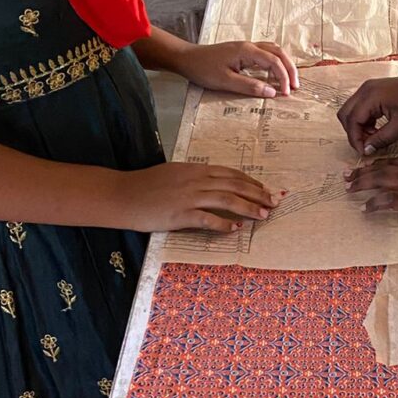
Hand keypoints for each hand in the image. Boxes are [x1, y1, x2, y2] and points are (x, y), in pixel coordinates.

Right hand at [118, 162, 276, 233]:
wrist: (123, 195)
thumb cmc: (146, 186)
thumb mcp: (174, 174)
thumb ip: (194, 177)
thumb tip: (214, 184)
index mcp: (195, 169)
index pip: (230, 173)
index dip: (251, 182)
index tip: (265, 189)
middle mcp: (195, 180)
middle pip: (234, 185)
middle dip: (257, 194)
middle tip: (274, 202)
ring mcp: (188, 196)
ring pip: (226, 199)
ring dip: (248, 207)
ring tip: (263, 215)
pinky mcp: (179, 214)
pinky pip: (207, 218)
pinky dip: (223, 223)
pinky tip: (235, 228)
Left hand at [181, 40, 298, 97]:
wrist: (187, 59)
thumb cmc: (204, 69)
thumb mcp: (226, 81)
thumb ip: (250, 86)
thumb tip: (271, 92)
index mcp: (247, 51)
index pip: (274, 62)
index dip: (283, 77)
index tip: (286, 93)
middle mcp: (249, 46)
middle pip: (279, 53)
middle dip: (290, 69)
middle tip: (296, 86)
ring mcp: (246, 47)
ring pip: (273, 51)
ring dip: (284, 64)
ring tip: (289, 80)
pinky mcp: (242, 52)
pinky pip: (265, 54)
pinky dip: (275, 63)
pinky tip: (274, 74)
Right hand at [337, 70, 397, 154]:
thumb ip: (381, 139)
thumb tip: (366, 150)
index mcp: (370, 97)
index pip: (352, 121)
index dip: (355, 139)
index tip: (363, 152)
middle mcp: (365, 90)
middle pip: (345, 114)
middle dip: (353, 132)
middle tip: (366, 145)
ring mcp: (367, 88)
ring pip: (351, 111)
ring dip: (358, 126)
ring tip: (374, 136)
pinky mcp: (372, 90)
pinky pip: (359, 107)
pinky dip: (363, 120)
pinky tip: (376, 128)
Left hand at [346, 157, 397, 226]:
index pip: (393, 162)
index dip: (376, 164)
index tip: (363, 166)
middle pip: (381, 169)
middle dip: (361, 172)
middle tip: (345, 176)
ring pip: (381, 181)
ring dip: (362, 184)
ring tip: (348, 189)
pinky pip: (389, 201)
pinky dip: (375, 204)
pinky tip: (365, 209)